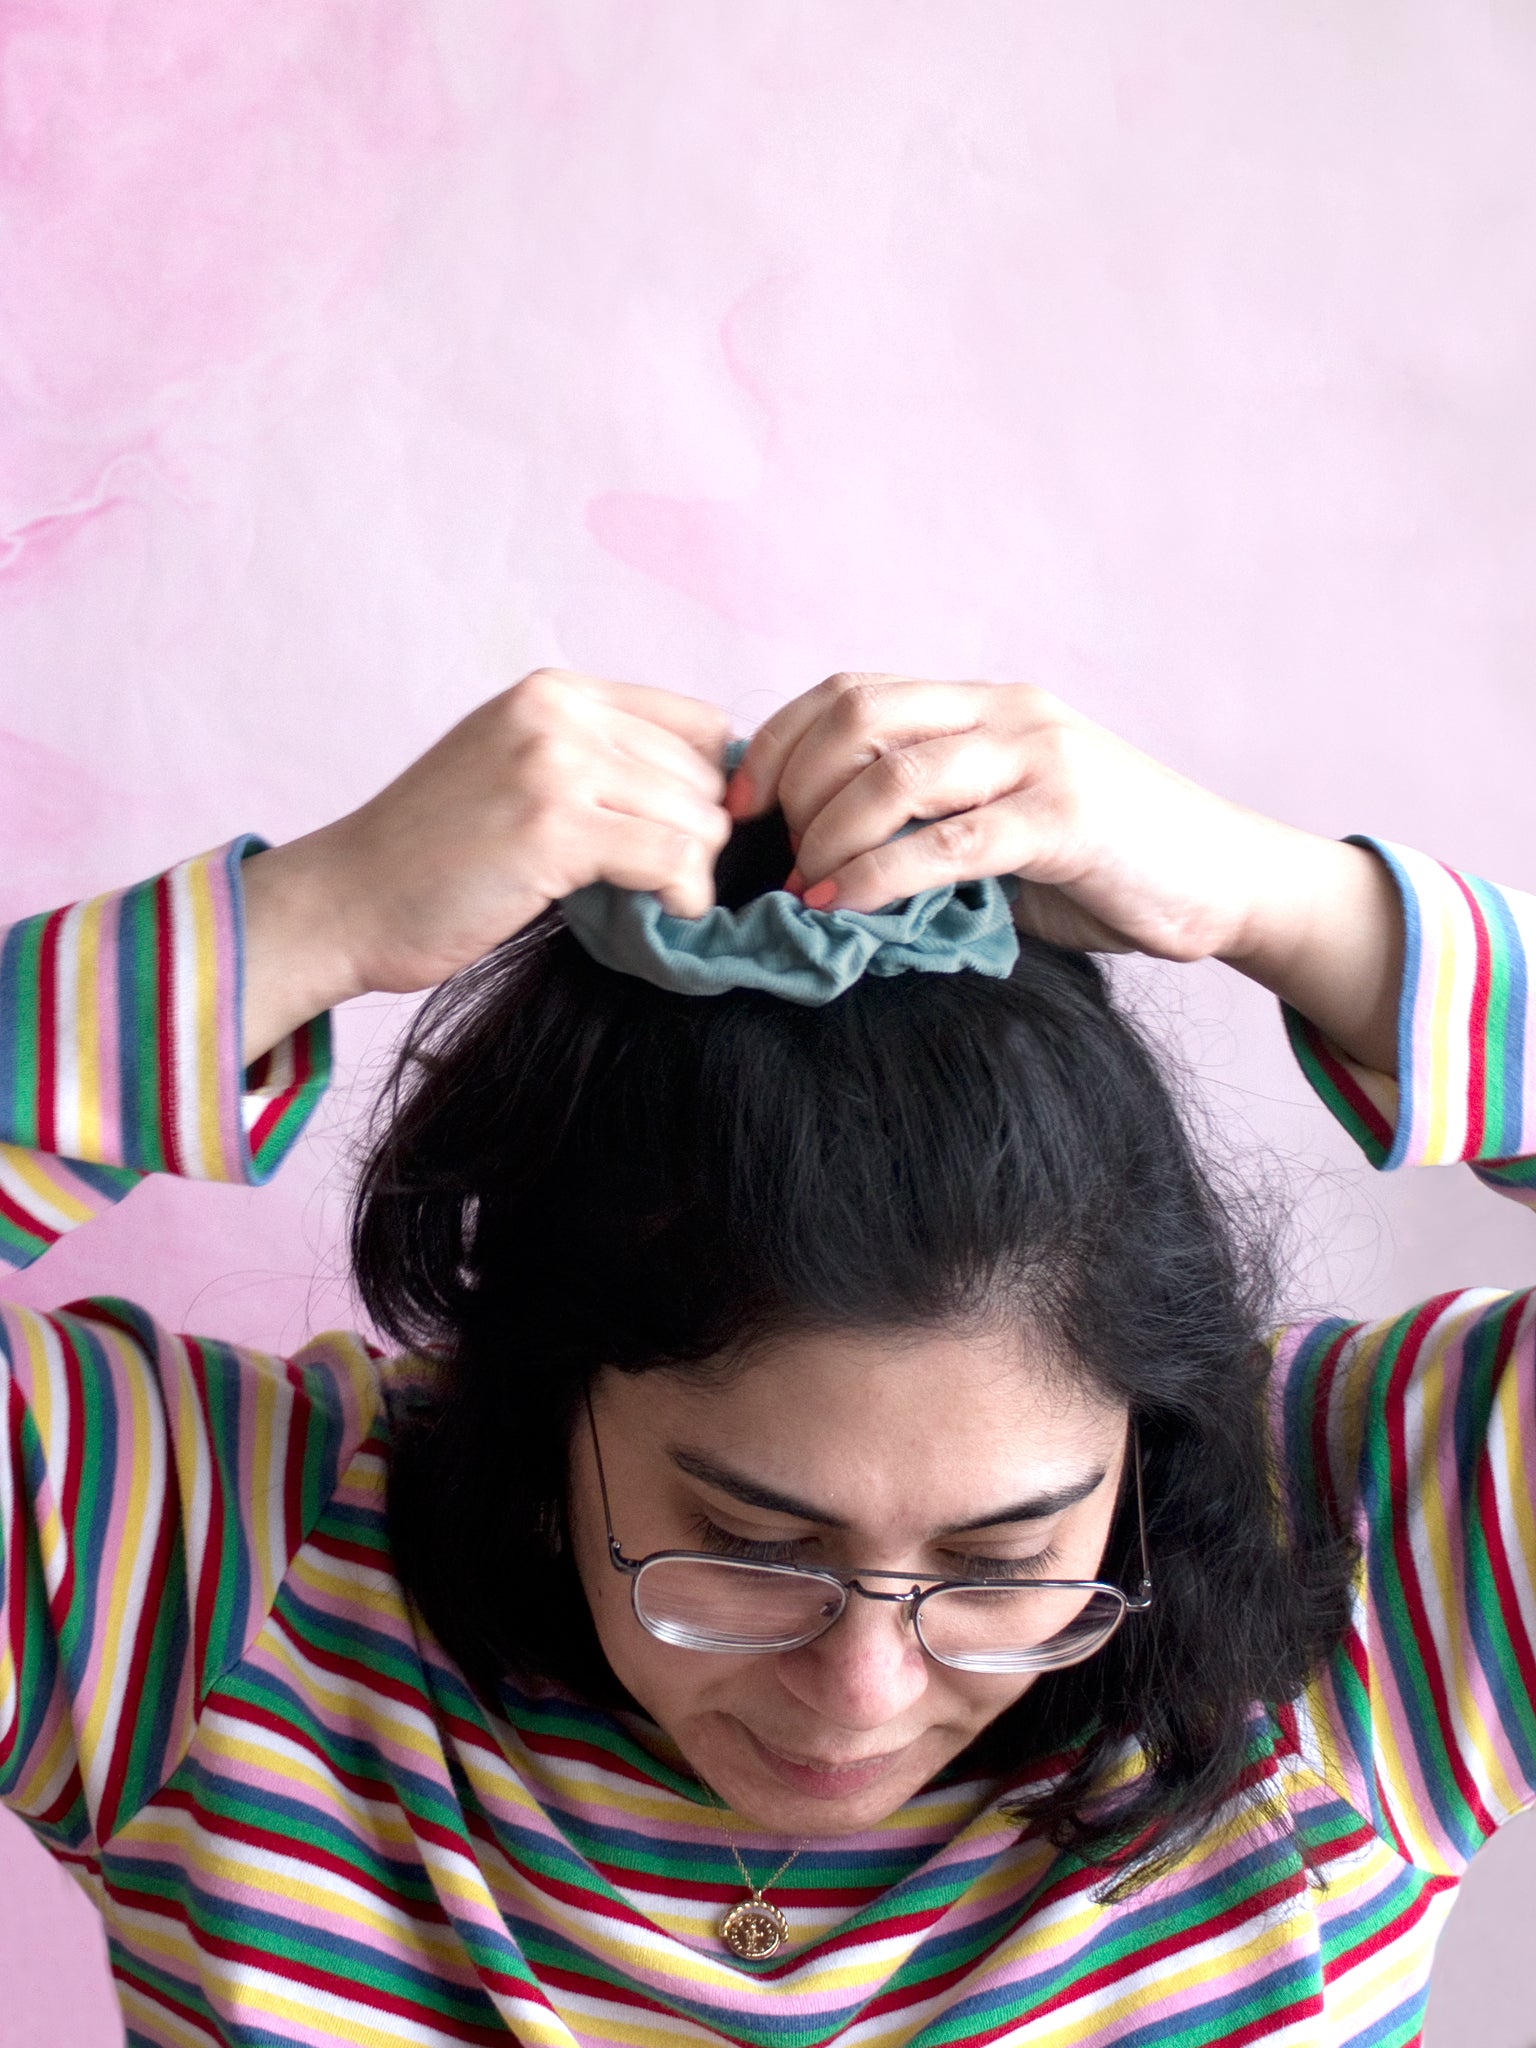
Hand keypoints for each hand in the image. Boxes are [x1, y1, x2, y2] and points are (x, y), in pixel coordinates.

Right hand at [242, 669, 730, 1059]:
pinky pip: (672, 857)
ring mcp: (555, 765)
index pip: (698, 724)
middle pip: (704, 774)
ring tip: (652, 899)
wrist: (347, 900)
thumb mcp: (514, 770)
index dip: (706, 788)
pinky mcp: (554, 827)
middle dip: (699, 836)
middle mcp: (558, 712)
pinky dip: (681, 895)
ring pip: (698, 816)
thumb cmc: (432, 855)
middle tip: (659, 881)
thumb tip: (707, 794)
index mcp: (554, 693)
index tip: (680, 837)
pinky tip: (655, 914)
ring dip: (692, 872)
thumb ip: (594, 761)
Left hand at [731, 673, 1277, 957]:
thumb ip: (929, 820)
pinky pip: (945, 841)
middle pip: (858, 717)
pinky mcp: (1065, 819)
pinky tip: (843, 905)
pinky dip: (876, 875)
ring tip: (803, 887)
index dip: (780, 741)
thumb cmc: (1107, 867)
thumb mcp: (1004, 827)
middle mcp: (1007, 713)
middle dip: (792, 785)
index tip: (740, 804)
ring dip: (827, 835)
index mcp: (985, 704)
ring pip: (894, 774)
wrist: (1226, 885)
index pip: (851, 692)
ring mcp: (1040, 758)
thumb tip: (816, 858)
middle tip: (766, 849)